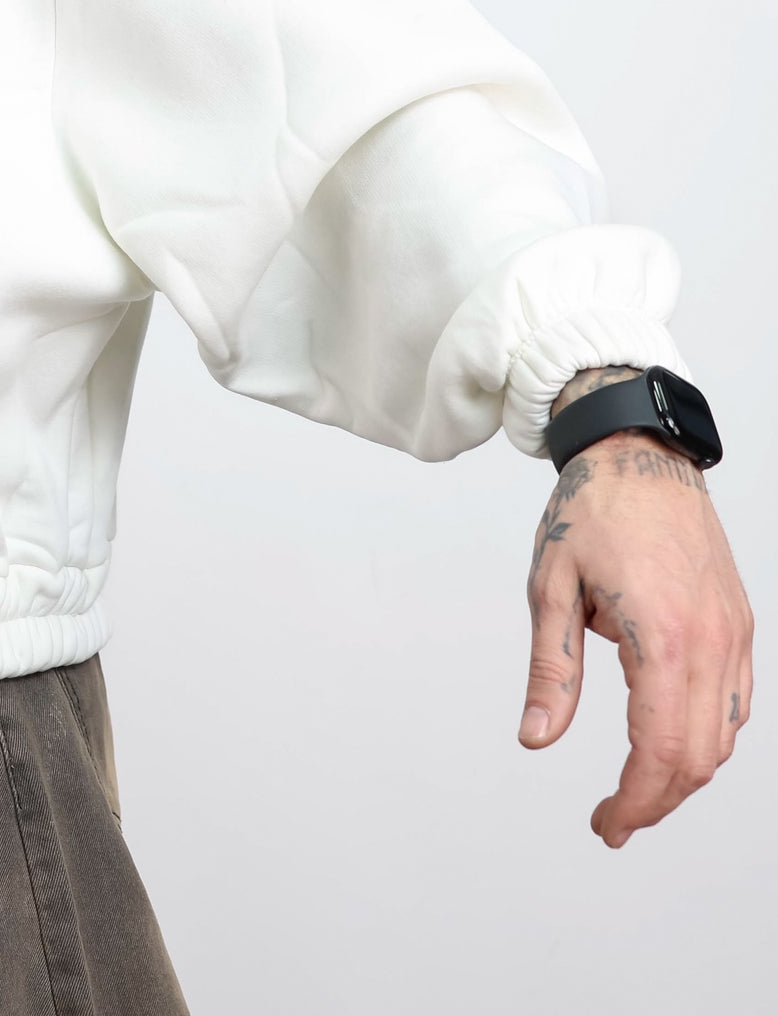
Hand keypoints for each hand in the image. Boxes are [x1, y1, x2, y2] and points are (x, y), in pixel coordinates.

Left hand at [519, 399, 753, 847]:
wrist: (639, 453)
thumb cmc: (592, 510)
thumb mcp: (551, 588)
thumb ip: (551, 671)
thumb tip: (537, 738)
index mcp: (664, 637)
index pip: (659, 751)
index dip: (635, 801)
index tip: (605, 823)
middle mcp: (712, 642)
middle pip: (699, 757)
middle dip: (657, 800)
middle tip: (614, 818)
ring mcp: (733, 633)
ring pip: (724, 735)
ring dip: (683, 771)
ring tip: (635, 785)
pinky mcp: (739, 623)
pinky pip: (736, 701)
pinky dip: (707, 733)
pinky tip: (670, 736)